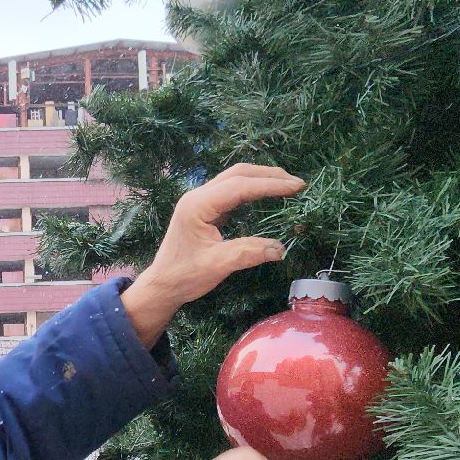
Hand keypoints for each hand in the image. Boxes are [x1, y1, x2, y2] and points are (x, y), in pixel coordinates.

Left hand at [121, 163, 304, 347]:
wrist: (162, 285)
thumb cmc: (184, 276)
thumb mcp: (217, 265)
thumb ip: (248, 253)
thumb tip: (280, 248)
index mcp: (197, 205)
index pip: (239, 187)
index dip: (270, 185)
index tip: (296, 187)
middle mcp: (198, 196)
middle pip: (238, 174)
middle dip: (269, 175)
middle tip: (297, 184)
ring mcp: (201, 201)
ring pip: (235, 179)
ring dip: (262, 179)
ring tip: (288, 185)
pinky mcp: (205, 209)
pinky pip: (232, 191)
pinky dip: (253, 189)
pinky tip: (268, 194)